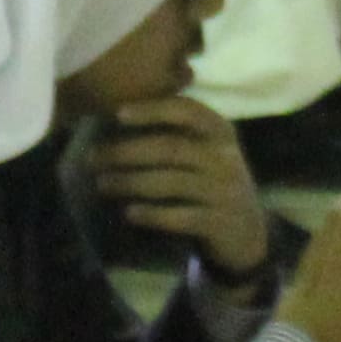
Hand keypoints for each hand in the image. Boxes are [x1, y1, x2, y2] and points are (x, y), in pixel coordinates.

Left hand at [90, 98, 271, 276]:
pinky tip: (128, 213)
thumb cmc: (214, 182)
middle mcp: (225, 158)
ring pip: (171, 183)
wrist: (247, 231)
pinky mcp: (219, 222)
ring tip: (102, 183)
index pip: (187, 111)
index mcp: (221, 132)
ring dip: (131, 182)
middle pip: (170, 148)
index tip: (118, 114)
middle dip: (127, 152)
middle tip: (93, 157)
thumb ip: (178, 133)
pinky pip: (180, 216)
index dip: (152, 110)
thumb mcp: (207, 152)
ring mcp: (225, 191)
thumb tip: (119, 117)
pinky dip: (152, 214)